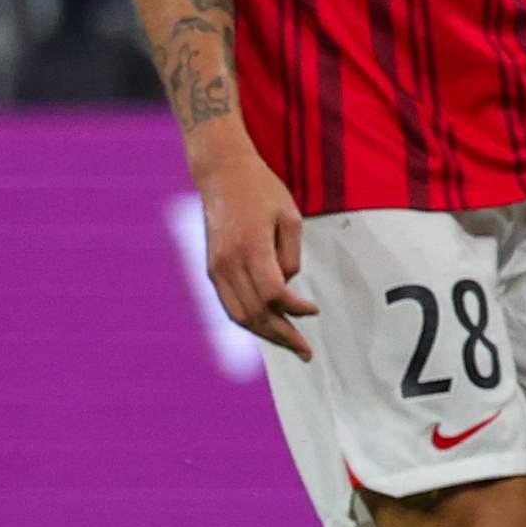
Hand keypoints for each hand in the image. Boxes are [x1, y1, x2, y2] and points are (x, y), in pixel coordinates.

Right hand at [191, 139, 310, 355]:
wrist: (221, 174)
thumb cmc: (262, 191)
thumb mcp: (289, 216)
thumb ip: (291, 255)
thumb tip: (287, 285)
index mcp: (250, 247)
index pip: (273, 293)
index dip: (294, 308)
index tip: (314, 311)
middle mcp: (228, 262)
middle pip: (255, 312)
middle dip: (282, 335)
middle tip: (306, 352)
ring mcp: (216, 267)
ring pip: (238, 314)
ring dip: (265, 334)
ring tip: (289, 345)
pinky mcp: (212, 268)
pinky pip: (229, 303)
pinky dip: (249, 320)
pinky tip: (269, 327)